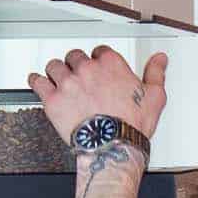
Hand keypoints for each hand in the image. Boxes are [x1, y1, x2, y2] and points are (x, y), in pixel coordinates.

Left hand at [27, 45, 168, 147]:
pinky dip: (37, 81)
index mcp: (111, 64)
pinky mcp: (53, 99)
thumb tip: (160, 60)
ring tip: (59, 79)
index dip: (98, 60)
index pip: (99, 51)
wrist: (112, 147)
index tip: (99, 69)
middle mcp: (87, 69)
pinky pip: (38, 82)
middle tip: (80, 77)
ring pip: (55, 66)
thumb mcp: (155, 97)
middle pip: (75, 56)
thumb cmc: (132, 125)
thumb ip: (156, 73)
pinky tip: (38, 81)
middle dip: (77, 65)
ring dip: (57, 71)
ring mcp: (68, 83)